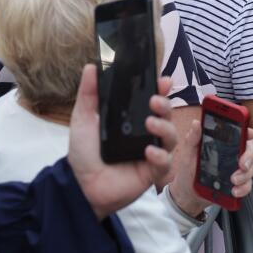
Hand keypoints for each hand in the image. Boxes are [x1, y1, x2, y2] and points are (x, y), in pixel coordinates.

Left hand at [67, 65, 177, 219]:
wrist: (80, 185)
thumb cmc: (84, 152)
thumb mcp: (83, 119)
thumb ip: (89, 94)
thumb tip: (91, 66)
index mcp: (132, 118)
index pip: (152, 99)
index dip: (160, 89)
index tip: (162, 80)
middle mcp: (145, 132)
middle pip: (167, 114)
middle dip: (165, 104)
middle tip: (154, 100)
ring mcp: (151, 152)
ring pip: (171, 136)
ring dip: (165, 127)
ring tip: (149, 123)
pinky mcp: (152, 172)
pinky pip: (166, 162)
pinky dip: (161, 155)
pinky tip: (148, 152)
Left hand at [169, 118, 252, 216]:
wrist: (186, 192)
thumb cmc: (188, 169)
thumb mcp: (188, 152)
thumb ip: (193, 138)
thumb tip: (196, 123)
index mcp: (223, 144)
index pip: (240, 134)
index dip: (247, 132)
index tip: (250, 133)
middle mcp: (232, 155)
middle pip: (250, 151)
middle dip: (249, 158)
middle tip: (242, 165)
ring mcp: (236, 170)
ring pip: (251, 169)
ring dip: (245, 176)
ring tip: (233, 180)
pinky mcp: (237, 184)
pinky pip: (247, 185)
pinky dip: (243, 188)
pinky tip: (235, 191)